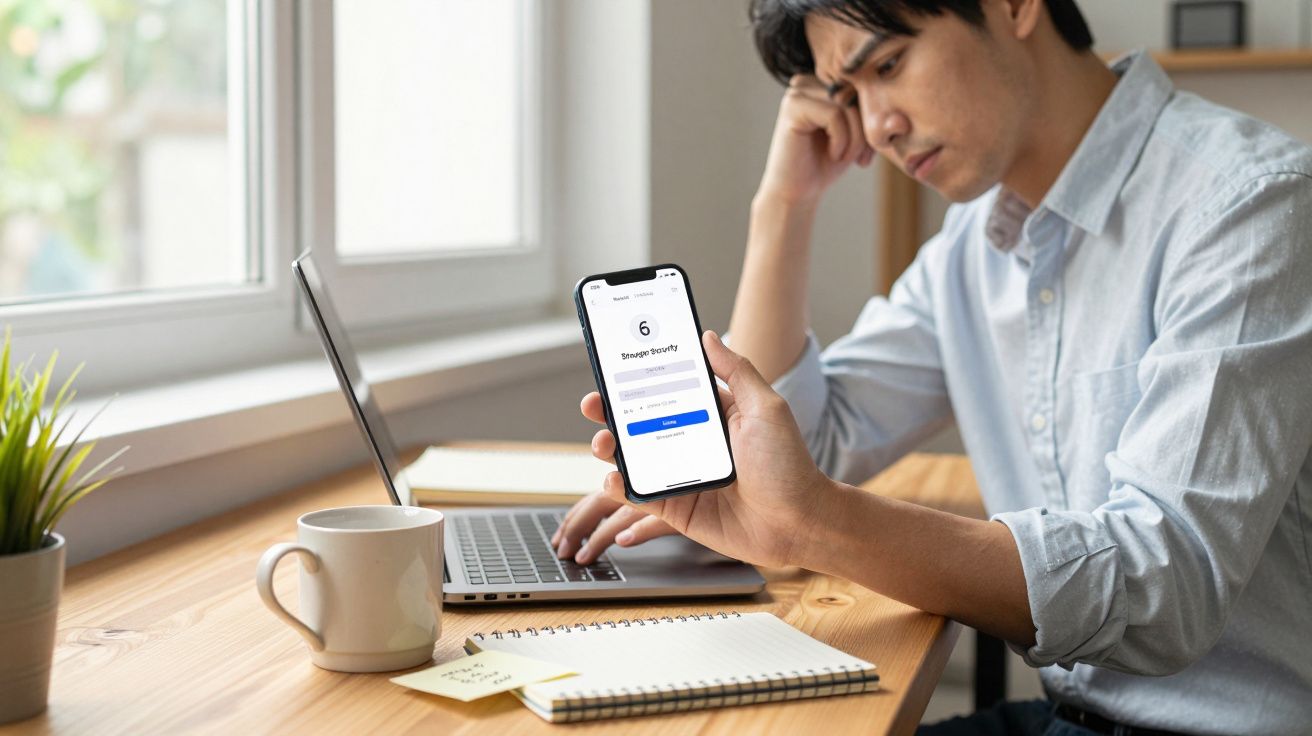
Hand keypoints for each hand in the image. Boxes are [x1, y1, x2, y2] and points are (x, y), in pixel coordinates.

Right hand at [557, 331, 834, 569]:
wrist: (799, 523)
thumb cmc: (789, 465)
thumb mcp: (766, 407)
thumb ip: (736, 371)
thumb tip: (708, 337)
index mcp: (711, 414)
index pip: (667, 389)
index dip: (639, 379)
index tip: (614, 365)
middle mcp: (692, 442)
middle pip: (640, 422)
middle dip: (611, 411)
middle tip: (594, 403)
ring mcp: (681, 475)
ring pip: (633, 457)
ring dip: (610, 447)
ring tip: (603, 442)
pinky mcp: (676, 508)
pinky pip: (640, 495)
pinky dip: (620, 487)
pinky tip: (614, 478)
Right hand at [756, 74, 875, 206]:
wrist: (797, 192)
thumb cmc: (826, 163)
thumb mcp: (857, 134)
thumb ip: (870, 114)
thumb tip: (899, 117)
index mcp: (822, 85)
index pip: (861, 88)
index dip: (871, 120)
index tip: (868, 152)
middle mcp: (808, 83)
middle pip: (855, 94)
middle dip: (864, 130)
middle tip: (861, 158)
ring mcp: (798, 92)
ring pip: (846, 105)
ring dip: (854, 138)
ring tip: (845, 158)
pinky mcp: (793, 106)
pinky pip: (834, 115)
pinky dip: (841, 140)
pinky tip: (833, 155)